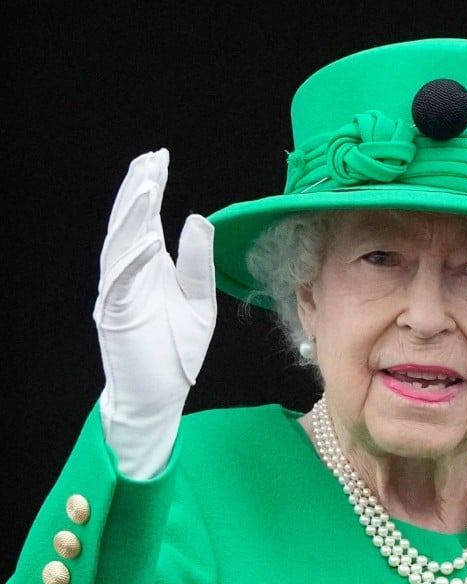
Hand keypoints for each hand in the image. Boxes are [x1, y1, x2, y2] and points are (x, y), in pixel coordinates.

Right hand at [93, 149, 216, 478]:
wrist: (160, 393)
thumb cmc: (177, 349)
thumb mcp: (199, 300)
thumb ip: (198, 262)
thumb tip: (196, 218)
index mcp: (148, 268)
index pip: (145, 220)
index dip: (150, 189)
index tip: (160, 158)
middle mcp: (129, 275)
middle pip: (129, 224)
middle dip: (138, 190)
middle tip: (151, 159)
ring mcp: (120, 294)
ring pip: (120, 246)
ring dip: (133, 216)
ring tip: (148, 184)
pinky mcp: (117, 317)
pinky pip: (122, 284)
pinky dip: (133, 261)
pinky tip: (148, 239)